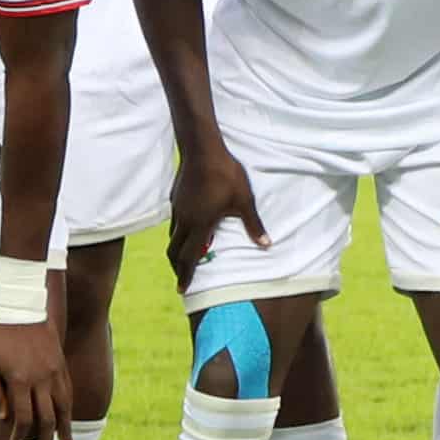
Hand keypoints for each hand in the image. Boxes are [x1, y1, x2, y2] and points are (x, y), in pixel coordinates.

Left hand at [0, 310, 73, 439]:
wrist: (19, 304)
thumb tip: (4, 417)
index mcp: (19, 379)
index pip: (24, 417)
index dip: (21, 435)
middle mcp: (41, 378)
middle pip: (48, 417)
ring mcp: (54, 370)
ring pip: (64, 406)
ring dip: (65, 428)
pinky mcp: (60, 362)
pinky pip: (68, 391)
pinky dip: (69, 408)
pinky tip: (67, 417)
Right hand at [165, 143, 268, 285]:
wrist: (202, 149)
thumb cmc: (226, 175)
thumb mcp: (244, 200)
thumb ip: (253, 224)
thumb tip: (266, 244)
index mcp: (200, 225)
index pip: (188, 257)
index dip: (185, 275)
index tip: (182, 290)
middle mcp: (184, 220)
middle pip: (174, 250)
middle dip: (177, 267)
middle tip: (182, 279)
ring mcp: (177, 208)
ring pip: (173, 236)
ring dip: (177, 250)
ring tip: (185, 257)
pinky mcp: (175, 198)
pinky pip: (174, 222)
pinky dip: (178, 234)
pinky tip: (188, 230)